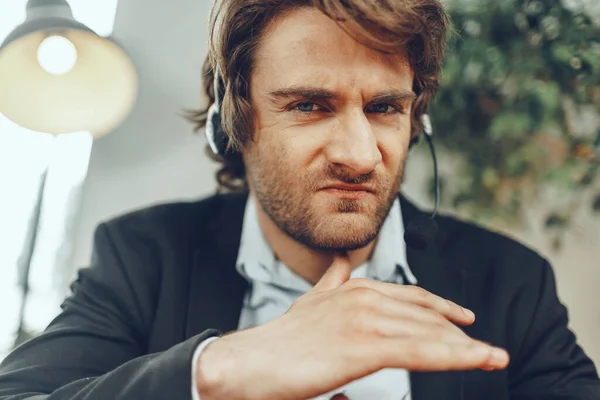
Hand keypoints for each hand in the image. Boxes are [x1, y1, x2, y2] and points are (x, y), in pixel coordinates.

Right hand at [195, 253, 508, 399]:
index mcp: (354, 288)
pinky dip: (458, 356)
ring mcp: (366, 319)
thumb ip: (332, 280)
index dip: (442, 308)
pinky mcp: (365, 345)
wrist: (249, 362)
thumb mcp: (311, 301)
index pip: (410, 297)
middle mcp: (364, 297)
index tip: (466, 319)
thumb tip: (341, 262)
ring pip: (429, 334)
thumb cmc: (280, 341)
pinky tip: (480, 360)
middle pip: (425, 317)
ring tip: (495, 358)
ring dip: (467, 347)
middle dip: (459, 333)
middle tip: (487, 350)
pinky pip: (422, 352)